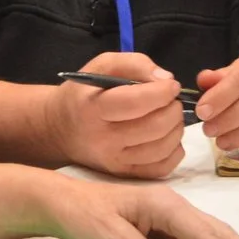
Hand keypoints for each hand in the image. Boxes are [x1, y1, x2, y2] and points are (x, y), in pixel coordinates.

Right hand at [54, 52, 185, 178]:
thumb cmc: (84, 94)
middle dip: (173, 108)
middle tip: (171, 99)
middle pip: (155, 126)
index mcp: (93, 109)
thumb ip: (133, 63)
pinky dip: (174, 150)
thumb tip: (165, 78)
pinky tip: (166, 135)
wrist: (61, 130)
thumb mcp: (101, 66)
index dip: (162, 92)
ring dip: (177, 127)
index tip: (171, 84)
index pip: (135, 102)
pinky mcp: (124, 175)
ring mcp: (114, 162)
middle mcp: (103, 140)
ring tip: (169, 114)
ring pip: (163, 148)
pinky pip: (162, 167)